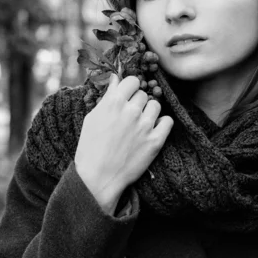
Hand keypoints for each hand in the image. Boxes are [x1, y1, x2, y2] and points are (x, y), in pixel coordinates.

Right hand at [75, 74, 173, 213]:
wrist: (98, 177)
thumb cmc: (90, 147)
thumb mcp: (92, 117)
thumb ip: (107, 97)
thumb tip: (116, 79)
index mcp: (114, 102)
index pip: (132, 80)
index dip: (130, 86)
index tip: (128, 94)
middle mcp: (131, 110)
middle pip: (143, 94)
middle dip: (137, 101)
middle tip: (130, 114)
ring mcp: (145, 126)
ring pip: (156, 105)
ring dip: (149, 111)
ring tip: (140, 123)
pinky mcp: (155, 141)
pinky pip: (167, 121)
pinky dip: (162, 123)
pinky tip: (152, 129)